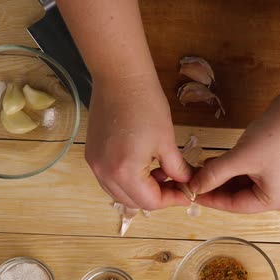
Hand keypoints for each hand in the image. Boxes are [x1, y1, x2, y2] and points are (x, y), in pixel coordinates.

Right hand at [85, 72, 190, 209]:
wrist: (120, 78)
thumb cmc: (146, 105)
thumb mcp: (167, 141)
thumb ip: (177, 168)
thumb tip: (186, 183)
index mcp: (124, 172)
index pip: (150, 202)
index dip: (172, 200)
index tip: (187, 193)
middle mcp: (104, 173)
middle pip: (133, 202)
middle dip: (157, 197)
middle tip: (177, 184)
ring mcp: (94, 164)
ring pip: (120, 193)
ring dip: (141, 190)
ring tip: (162, 173)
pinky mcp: (92, 155)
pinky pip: (110, 179)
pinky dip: (128, 180)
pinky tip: (144, 164)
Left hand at [190, 95, 279, 212]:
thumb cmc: (274, 136)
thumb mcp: (240, 158)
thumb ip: (215, 174)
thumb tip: (193, 187)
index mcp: (274, 200)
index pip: (235, 206)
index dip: (211, 198)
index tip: (190, 192)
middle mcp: (279, 195)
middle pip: (239, 196)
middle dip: (216, 186)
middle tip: (193, 179)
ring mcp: (279, 181)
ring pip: (243, 183)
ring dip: (223, 175)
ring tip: (202, 168)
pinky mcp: (277, 167)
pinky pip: (251, 173)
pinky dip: (235, 168)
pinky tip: (218, 160)